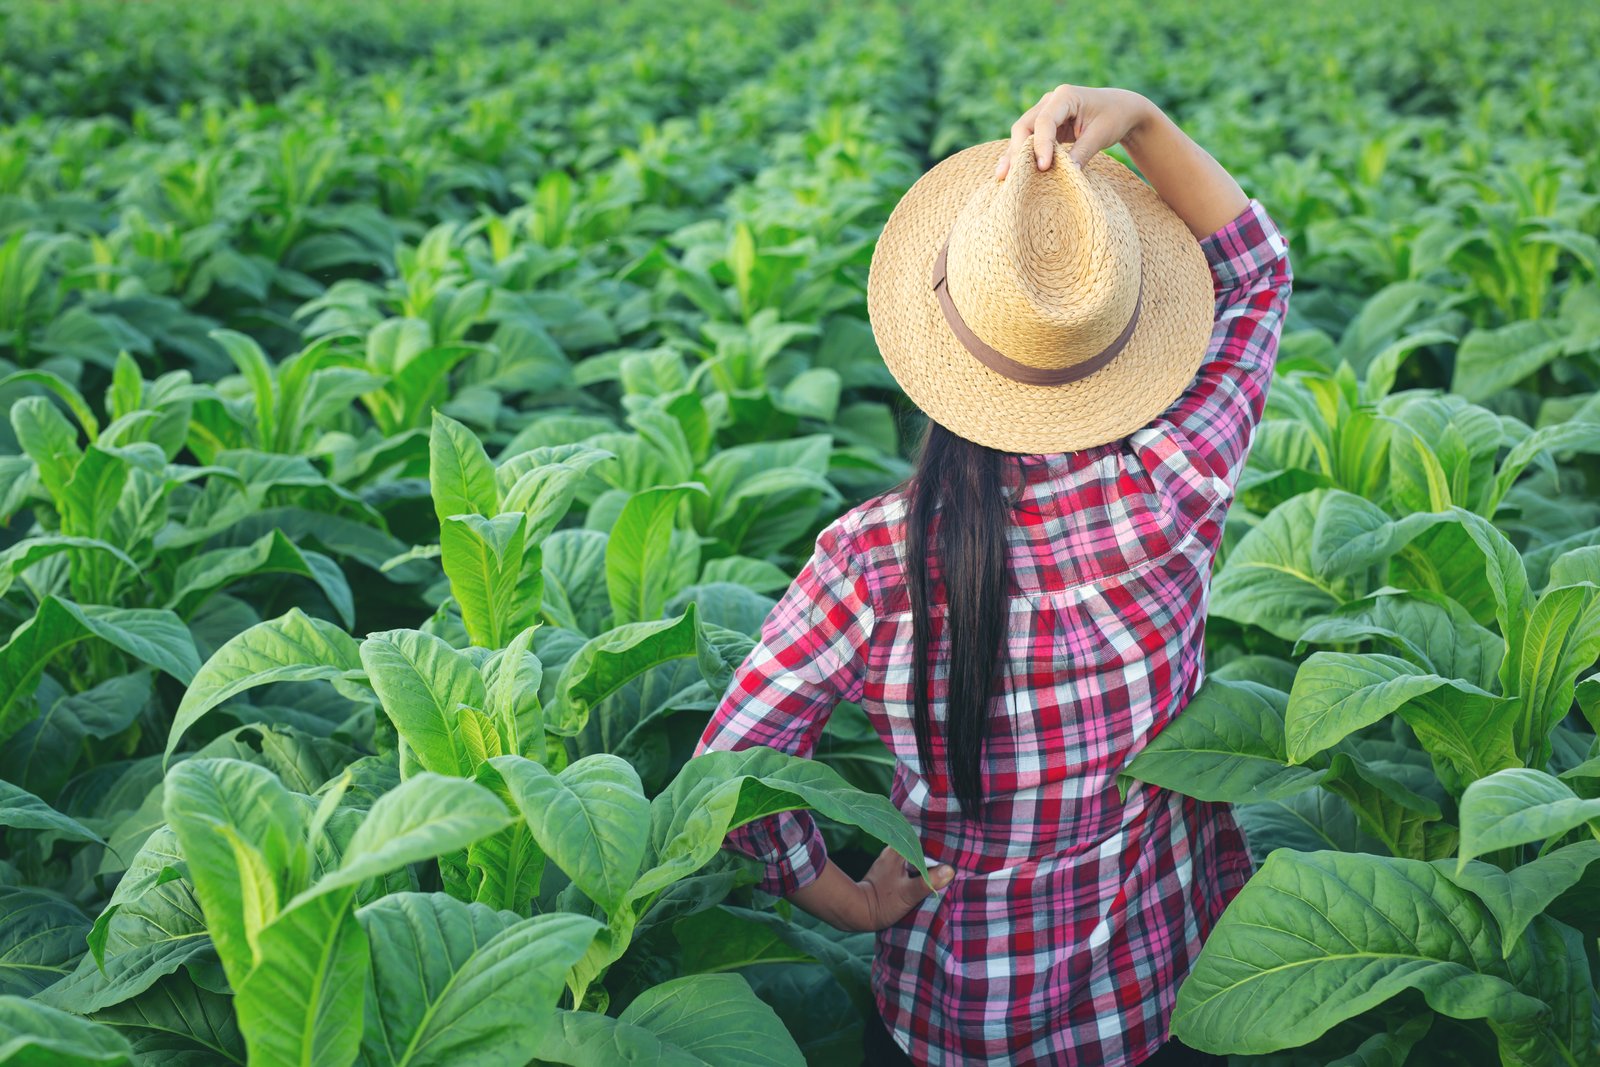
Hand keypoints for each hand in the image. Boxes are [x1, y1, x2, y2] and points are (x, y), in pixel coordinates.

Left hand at [852, 846, 954, 930]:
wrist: (858, 912)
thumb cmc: (883, 902)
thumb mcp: (908, 893)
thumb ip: (928, 881)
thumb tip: (950, 870)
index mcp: (898, 850)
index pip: (923, 837)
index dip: (939, 841)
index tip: (955, 845)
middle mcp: (894, 850)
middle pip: (920, 845)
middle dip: (935, 851)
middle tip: (954, 856)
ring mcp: (891, 859)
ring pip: (915, 854)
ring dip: (927, 860)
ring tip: (946, 865)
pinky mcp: (890, 870)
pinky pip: (909, 863)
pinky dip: (919, 867)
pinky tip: (929, 874)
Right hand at [995, 84, 1156, 177]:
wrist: (1120, 109)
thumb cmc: (1113, 117)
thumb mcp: (1101, 135)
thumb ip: (1082, 152)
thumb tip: (1068, 175)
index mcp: (1065, 96)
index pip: (1045, 121)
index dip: (1041, 145)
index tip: (1043, 167)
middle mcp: (1049, 101)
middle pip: (1025, 126)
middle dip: (1017, 150)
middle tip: (1011, 176)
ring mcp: (1044, 112)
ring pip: (1022, 134)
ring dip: (1013, 155)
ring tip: (1002, 177)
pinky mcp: (1044, 126)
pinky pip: (1027, 140)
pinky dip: (1019, 155)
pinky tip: (1006, 171)